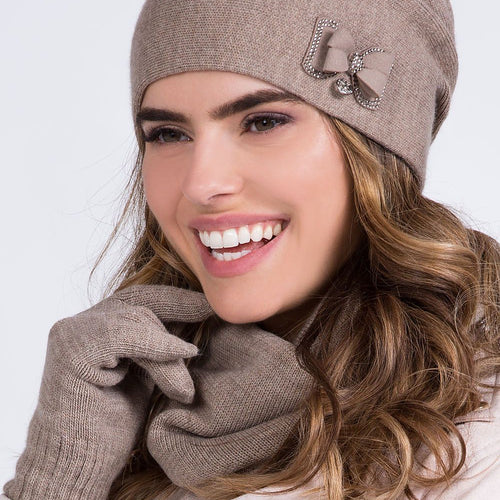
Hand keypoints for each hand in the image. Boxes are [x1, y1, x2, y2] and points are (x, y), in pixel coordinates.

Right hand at [4, 285, 212, 499]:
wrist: (77, 462)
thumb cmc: (110, 423)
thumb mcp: (145, 374)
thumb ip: (159, 346)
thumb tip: (192, 320)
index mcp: (95, 327)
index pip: (139, 299)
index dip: (175, 299)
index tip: (207, 304)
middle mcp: (80, 324)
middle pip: (139, 306)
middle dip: (175, 321)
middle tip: (202, 338)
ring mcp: (72, 332)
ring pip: (136, 320)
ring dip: (167, 351)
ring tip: (182, 388)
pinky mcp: (72, 348)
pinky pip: (125, 336)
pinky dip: (158, 346)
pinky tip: (183, 354)